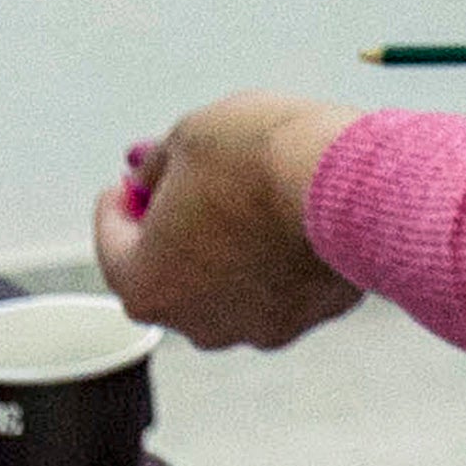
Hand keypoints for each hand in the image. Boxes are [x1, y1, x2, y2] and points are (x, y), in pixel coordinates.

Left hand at [99, 94, 365, 351]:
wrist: (353, 184)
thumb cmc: (261, 159)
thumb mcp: (190, 138)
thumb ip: (158, 165)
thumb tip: (147, 173)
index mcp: (147, 285)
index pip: (111, 245)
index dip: (118, 204)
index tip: (128, 183)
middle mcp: (197, 323)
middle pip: (171, 273)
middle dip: (173, 230)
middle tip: (183, 186)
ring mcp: (258, 327)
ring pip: (228, 286)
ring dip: (226, 248)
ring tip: (246, 196)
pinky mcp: (312, 317)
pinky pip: (281, 286)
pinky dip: (276, 256)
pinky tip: (289, 214)